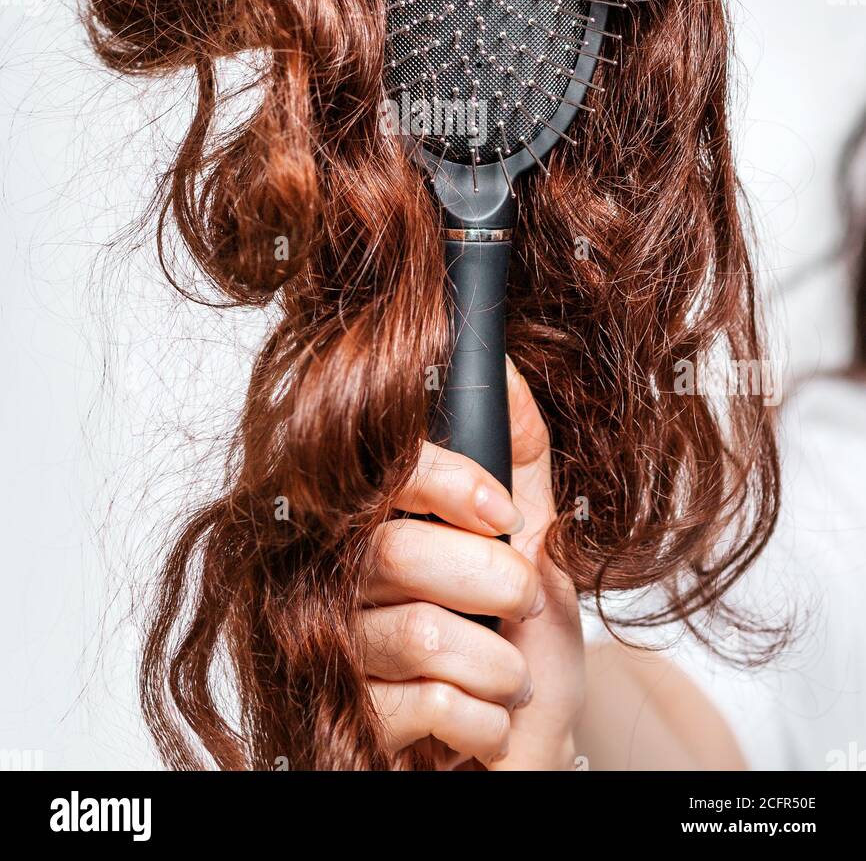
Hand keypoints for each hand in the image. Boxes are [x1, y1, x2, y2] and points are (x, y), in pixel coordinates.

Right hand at [358, 357, 583, 769]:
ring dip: (499, 662)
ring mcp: (339, 654)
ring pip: (421, 633)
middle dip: (496, 582)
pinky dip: (485, 717)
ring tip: (507, 674)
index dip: (443, 482)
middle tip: (521, 605)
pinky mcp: (349, 724)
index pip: (376, 475)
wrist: (527, 755)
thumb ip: (521, 457)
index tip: (503, 514)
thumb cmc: (527, 648)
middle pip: (398, 551)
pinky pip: (426, 703)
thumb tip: (507, 369)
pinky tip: (481, 721)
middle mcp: (342, 583)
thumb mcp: (541, 542)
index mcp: (379, 527)